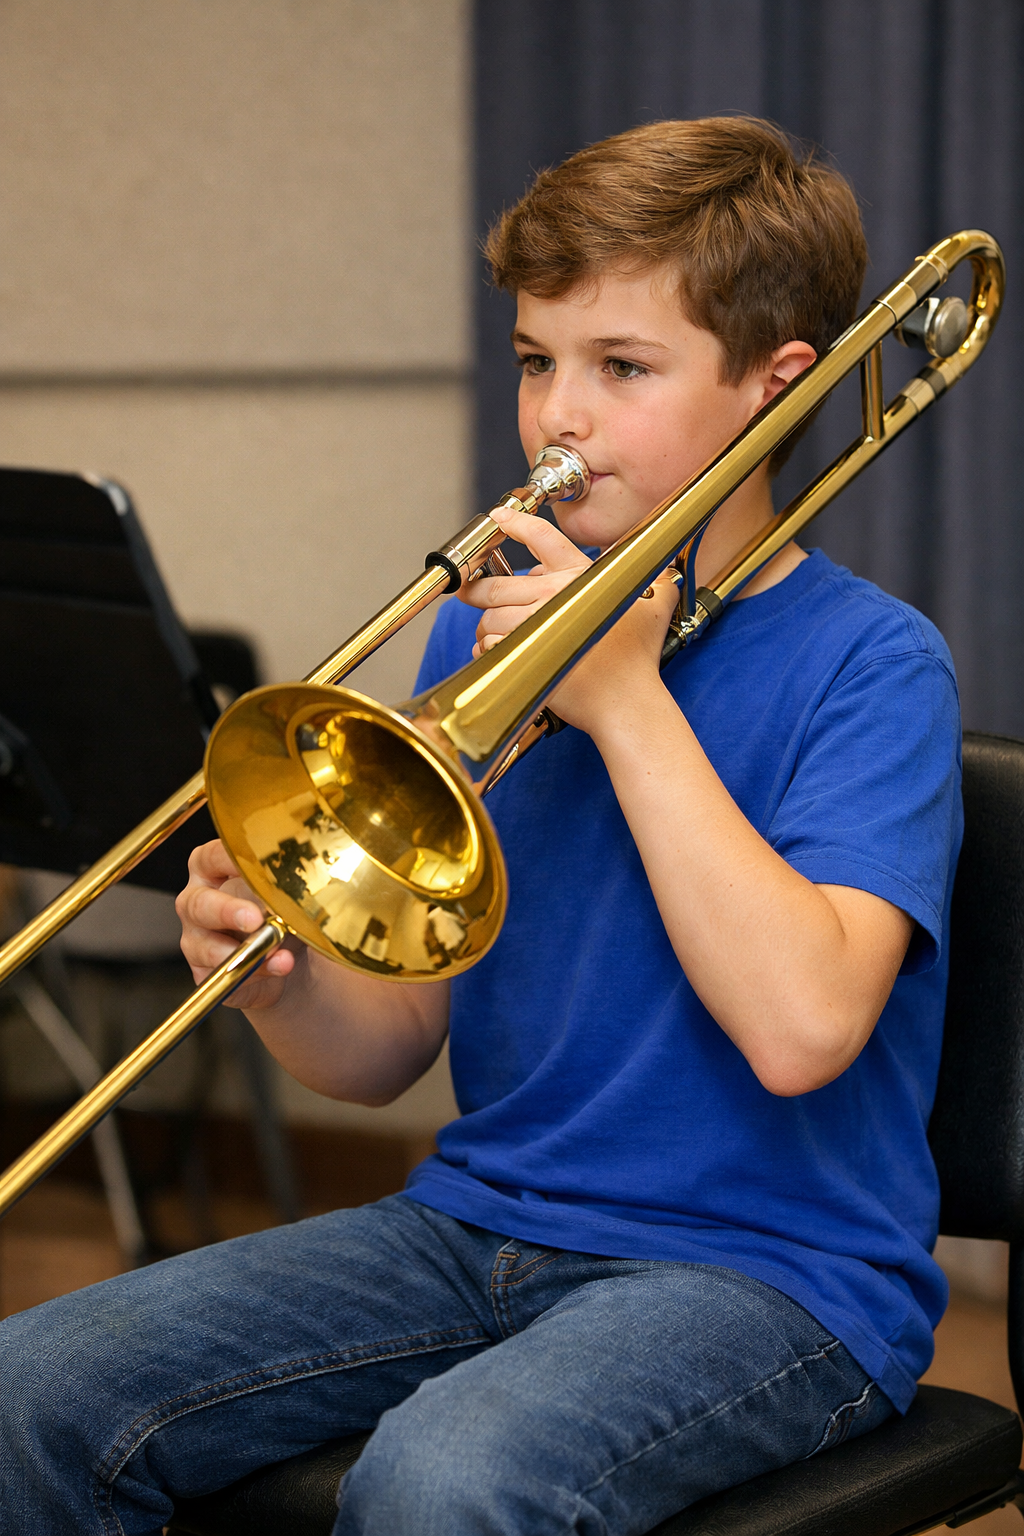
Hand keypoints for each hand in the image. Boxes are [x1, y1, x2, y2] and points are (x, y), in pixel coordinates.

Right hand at [175, 839, 303, 1010]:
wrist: (292, 958)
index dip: (229, 861)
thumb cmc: (284, 913)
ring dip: (243, 950)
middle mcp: (197, 902)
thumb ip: (289, 887)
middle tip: (255, 919)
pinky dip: (254, 971)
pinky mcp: (204, 972)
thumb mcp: (289, 893)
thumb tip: (301, 886)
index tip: (254, 867)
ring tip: (276, 950)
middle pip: (199, 904)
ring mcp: (196, 939)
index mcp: (211, 869)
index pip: (212, 857)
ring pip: (206, 947)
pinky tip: (278, 965)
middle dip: (227, 912)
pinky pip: (223, 974)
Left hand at [460, 504, 680, 734]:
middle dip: (477, 587)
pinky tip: (497, 652)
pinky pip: (488, 646)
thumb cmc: (638, 659)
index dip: (515, 522)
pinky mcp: (523, 655)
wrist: (627, 702)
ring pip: (490, 618)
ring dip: (485, 626)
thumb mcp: (654, 606)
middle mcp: (555, 595)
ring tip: (493, 633)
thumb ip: (657, 578)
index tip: (500, 516)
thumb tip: (657, 567)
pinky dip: (487, 649)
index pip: (543, 537)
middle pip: (499, 584)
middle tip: (468, 590)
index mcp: (580, 577)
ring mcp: (536, 625)